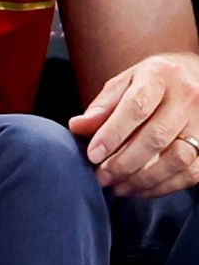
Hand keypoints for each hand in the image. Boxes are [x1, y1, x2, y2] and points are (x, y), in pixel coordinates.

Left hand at [69, 52, 198, 196]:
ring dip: (145, 178)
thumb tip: (77, 127)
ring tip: (120, 186)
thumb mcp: (126, 81)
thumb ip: (103, 105)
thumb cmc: (154, 80)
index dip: (113, 134)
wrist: (195, 75)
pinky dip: (167, 186)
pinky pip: (192, 173)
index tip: (93, 154)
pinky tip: (144, 189)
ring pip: (177, 159)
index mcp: (159, 75)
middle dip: (124, 162)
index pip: (135, 107)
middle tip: (102, 176)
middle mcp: (187, 97)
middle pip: (155, 136)